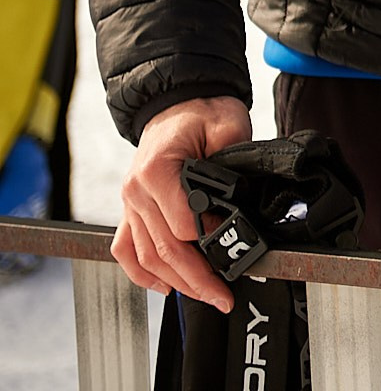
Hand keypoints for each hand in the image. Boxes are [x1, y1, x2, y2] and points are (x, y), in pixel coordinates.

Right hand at [115, 95, 252, 309]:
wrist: (179, 103)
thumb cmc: (203, 113)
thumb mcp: (227, 124)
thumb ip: (231, 157)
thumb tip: (235, 195)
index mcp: (157, 170)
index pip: (180, 224)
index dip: (209, 241)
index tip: (234, 251)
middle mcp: (137, 191)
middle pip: (163, 248)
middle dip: (196, 278)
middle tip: (223, 297)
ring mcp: (130, 203)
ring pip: (145, 256)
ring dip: (175, 282)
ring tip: (204, 297)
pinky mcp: (132, 210)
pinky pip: (125, 249)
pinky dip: (140, 273)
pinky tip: (164, 287)